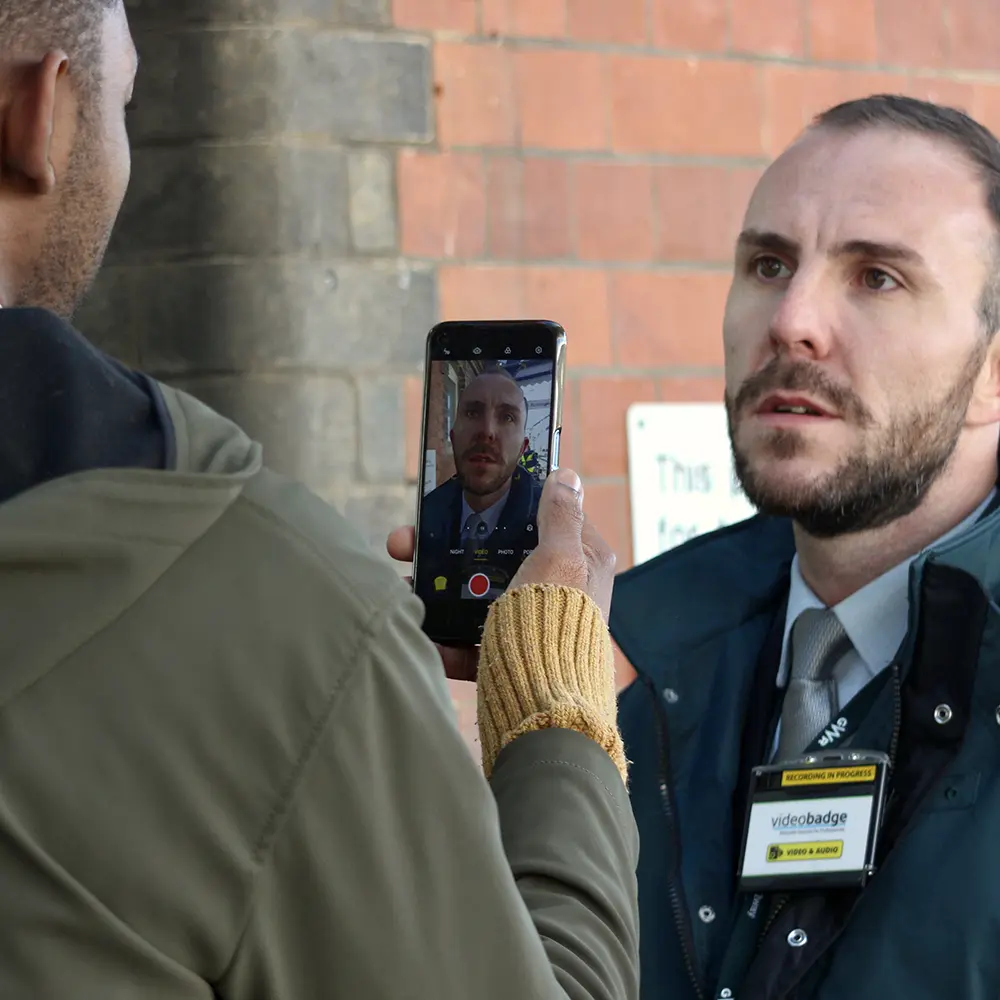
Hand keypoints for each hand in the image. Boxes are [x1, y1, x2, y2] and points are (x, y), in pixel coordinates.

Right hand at [387, 467, 614, 680]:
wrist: (542, 707)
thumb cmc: (556, 621)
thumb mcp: (562, 557)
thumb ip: (561, 517)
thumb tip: (565, 476)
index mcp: (580, 563)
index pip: (544, 519)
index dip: (505, 504)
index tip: (463, 497)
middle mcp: (556, 591)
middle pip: (497, 557)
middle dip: (449, 546)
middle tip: (407, 541)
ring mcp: (527, 623)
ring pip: (474, 594)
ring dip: (434, 586)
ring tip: (399, 580)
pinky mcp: (503, 655)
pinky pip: (464, 639)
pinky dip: (438, 635)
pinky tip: (415, 624)